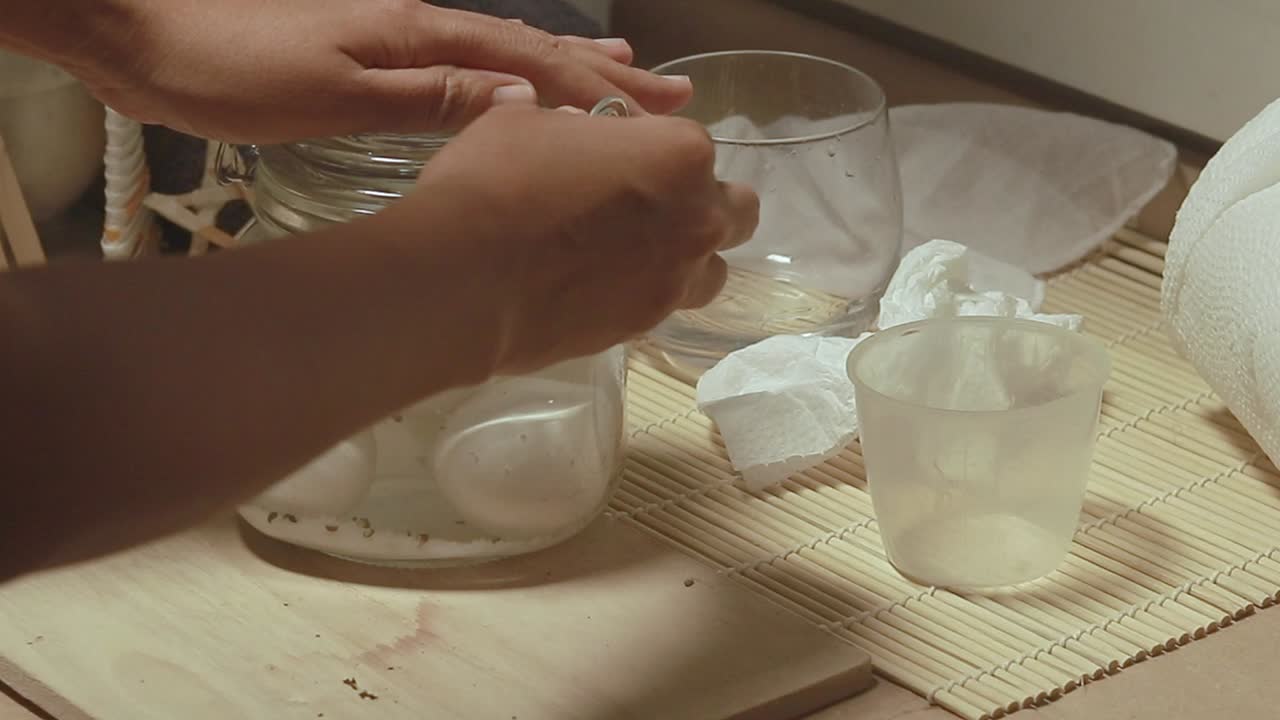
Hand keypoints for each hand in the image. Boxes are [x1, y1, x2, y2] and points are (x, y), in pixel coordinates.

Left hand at [75, 0, 692, 142]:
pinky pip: (466, 67)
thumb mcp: (334, 90)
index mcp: (419, 34)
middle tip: (667, 90)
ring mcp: (395, 39)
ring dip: (565, 69)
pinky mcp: (369, 58)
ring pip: (502, 55)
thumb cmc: (229, 67)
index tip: (655, 106)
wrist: (144, 36)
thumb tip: (519, 102)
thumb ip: (429, 95)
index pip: (529, 61)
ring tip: (619, 74)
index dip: (596, 87)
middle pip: (530, 49)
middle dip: (601, 73)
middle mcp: (419, 28)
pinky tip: (518, 92)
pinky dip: (511, 79)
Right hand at [370, 104, 758, 374]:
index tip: (620, 156)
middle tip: (647, 204)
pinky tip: (598, 288)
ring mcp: (674, 282)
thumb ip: (568, 125)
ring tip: (633, 256)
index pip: (693, 145)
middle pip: (735, 211)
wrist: (464, 281)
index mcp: (679, 154)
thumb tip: (574, 130)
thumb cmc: (494, 183)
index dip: (655, 149)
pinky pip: (662, 305)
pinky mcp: (643, 329)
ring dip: (686, 258)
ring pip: (712, 270)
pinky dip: (643, 294)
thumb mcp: (523, 122)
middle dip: (701, 204)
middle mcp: (696, 220)